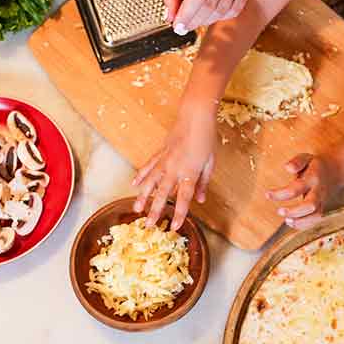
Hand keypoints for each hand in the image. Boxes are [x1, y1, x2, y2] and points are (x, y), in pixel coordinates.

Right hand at [132, 104, 217, 229]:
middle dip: (155, 210)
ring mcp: (165, 160)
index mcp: (190, 172)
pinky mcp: (160, 152)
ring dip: (142, 196)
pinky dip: (140, 175)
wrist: (195, 116)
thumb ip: (204, 182)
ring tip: (136, 208)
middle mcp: (174, 168)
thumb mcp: (210, 162)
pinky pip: (148, 166)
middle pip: (162, 193)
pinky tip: (133, 183)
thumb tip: (201, 199)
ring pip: (150, 181)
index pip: (184, 198)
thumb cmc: (206, 138)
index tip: (173, 226)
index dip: (179, 213)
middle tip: (148, 225)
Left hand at [163, 0, 252, 33]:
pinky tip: (211, 14)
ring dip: (206, 20)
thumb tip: (170, 17)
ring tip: (195, 19)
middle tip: (184, 26)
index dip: (187, 14)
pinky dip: (221, 16)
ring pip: (222, 9)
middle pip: (209, 4)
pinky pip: (235, 8)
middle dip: (194, 20)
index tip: (177, 26)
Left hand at [267, 153, 340, 229]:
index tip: (267, 194)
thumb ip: (297, 162)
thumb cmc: (315, 164)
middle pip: (310, 205)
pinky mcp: (322, 207)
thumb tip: (287, 167)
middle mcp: (318, 191)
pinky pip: (316, 220)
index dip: (281, 193)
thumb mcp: (306, 157)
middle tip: (279, 211)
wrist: (335, 170)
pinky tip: (292, 223)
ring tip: (287, 220)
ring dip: (301, 221)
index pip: (296, 188)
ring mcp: (322, 200)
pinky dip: (304, 224)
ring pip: (316, 215)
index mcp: (313, 178)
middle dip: (294, 211)